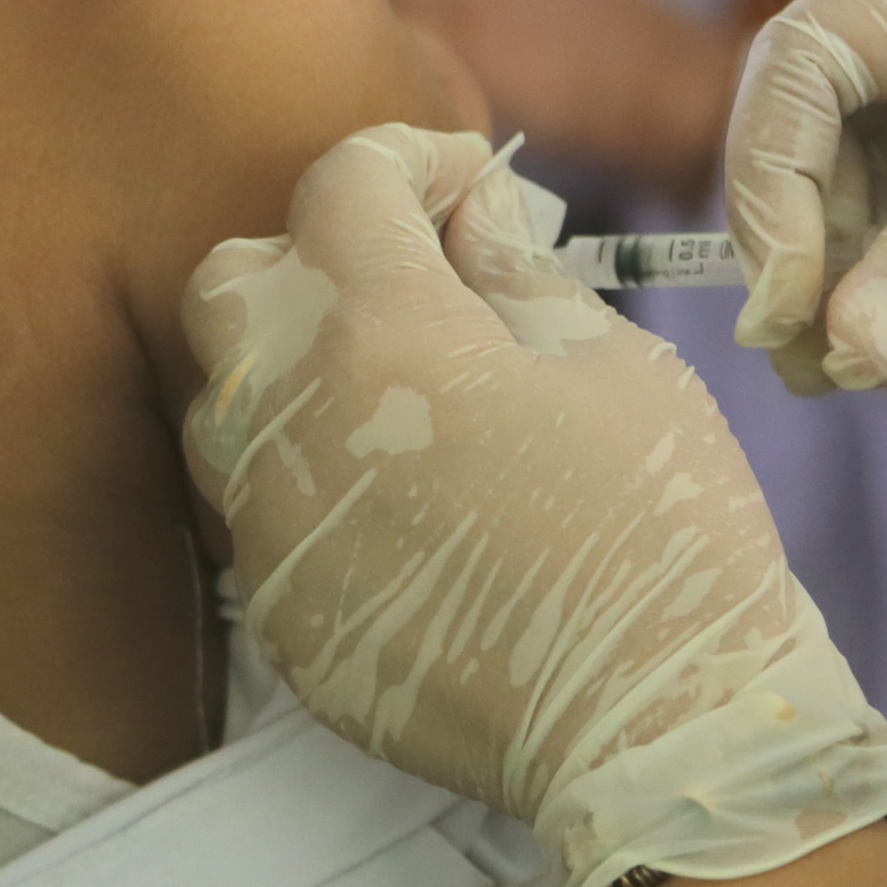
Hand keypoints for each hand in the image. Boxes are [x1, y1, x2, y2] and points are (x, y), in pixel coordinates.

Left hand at [183, 127, 886, 886]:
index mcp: (383, 328)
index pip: (344, 182)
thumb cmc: (659, 534)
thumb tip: (474, 213)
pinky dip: (311, 475)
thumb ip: (517, 272)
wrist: (657, 731)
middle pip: (236, 276)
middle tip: (414, 276)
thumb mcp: (612, 363)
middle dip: (316, 251)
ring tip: (400, 391)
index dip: (412, 156)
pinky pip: (259, 508)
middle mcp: (292, 415)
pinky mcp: (278, 611)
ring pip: (226, 397)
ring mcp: (271, 523)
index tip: (468, 178)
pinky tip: (402, 498)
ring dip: (294, 366)